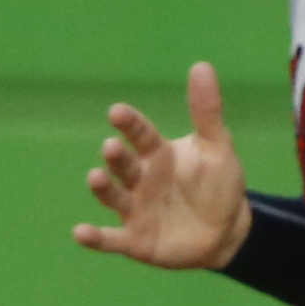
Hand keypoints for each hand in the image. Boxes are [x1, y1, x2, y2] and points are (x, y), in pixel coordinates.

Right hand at [73, 63, 250, 270]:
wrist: (225, 233)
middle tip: (111, 148)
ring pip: (113, 197)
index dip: (129, 124)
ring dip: (102, 188)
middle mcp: (140, 179)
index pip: (141, 135)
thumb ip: (206, 111)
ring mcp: (135, 210)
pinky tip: (80, 232)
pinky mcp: (134, 240)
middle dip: (116, 157)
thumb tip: (201, 65)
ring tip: (94, 178)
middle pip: (123, 165)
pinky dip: (95, 238)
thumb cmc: (218, 185)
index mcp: (158, 154)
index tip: (117, 112)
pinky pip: (111, 240)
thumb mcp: (217, 147)